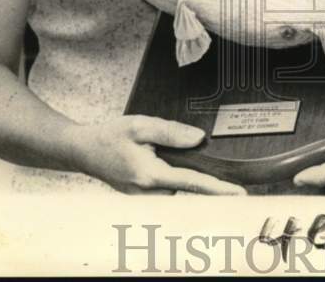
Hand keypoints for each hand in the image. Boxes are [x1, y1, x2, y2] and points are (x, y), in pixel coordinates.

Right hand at [73, 115, 245, 194]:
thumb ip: (172, 131)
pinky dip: (169, 173)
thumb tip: (199, 139)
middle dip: (190, 166)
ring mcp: (145, 199)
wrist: (84, 151)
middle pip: (187, 183)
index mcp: (150, 176)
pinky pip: (167, 186)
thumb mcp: (141, 126)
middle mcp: (149, 194)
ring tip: (149, 151)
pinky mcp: (144, 198)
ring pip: (177, 185)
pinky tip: (150, 159)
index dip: (218, 189)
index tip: (240, 195)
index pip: (193, 183)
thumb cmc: (110, 137)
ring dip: (176, 169)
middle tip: (164, 149)